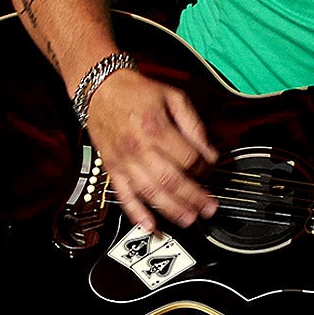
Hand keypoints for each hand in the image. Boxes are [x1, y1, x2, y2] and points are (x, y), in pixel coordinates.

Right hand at [84, 67, 219, 232]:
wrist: (102, 90)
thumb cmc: (138, 93)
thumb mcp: (174, 98)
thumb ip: (194, 125)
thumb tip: (209, 150)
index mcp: (156, 128)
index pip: (188, 158)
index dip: (205, 167)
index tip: (212, 168)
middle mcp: (139, 148)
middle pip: (171, 180)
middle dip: (194, 197)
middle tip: (209, 207)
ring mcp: (124, 161)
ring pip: (150, 192)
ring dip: (171, 209)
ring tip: (189, 219)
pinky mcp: (112, 169)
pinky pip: (123, 195)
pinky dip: (136, 212)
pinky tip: (149, 224)